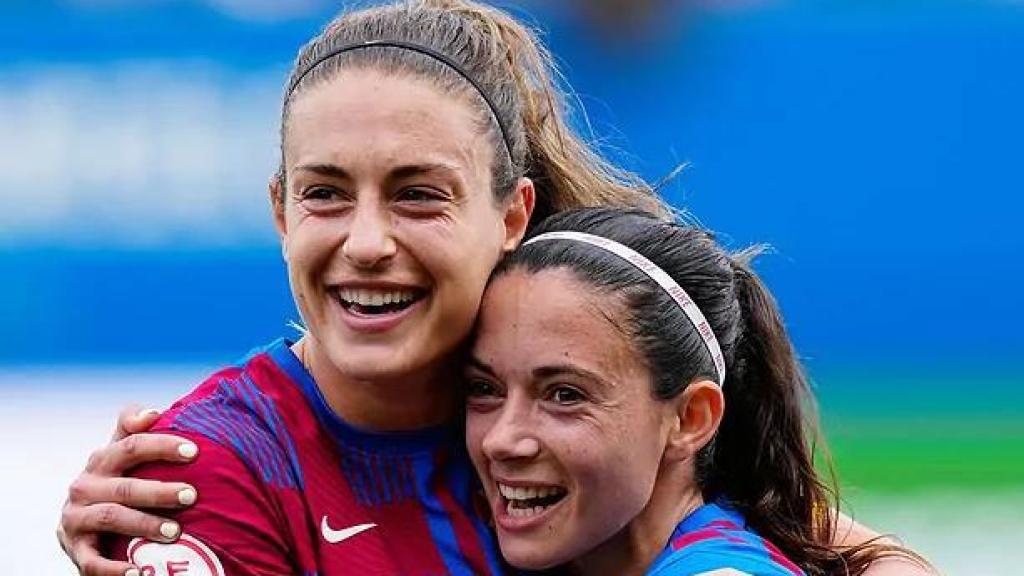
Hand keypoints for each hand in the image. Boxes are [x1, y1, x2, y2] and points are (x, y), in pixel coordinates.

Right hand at [57, 405, 199, 575]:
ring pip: (111, 518)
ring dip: (144, 525)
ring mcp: (76, 518)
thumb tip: (153, 413)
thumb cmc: (118, 483)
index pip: (131, 445)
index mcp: (102, 460)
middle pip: (124, 485)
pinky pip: (92, 562)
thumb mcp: (122, 456)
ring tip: (175, 532)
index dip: (162, 444)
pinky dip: (114, 569)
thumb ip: (134, 429)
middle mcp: (85, 486)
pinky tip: (137, 572)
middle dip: (159, 491)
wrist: (84, 526)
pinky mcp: (75, 550)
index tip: (195, 451)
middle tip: (192, 495)